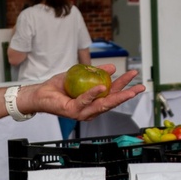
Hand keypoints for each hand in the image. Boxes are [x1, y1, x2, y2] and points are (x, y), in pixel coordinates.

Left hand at [24, 65, 143, 120]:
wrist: (40, 93)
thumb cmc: (58, 87)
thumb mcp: (81, 74)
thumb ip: (96, 72)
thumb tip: (111, 67)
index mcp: (94, 102)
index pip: (113, 94)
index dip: (125, 85)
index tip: (134, 76)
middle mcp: (90, 109)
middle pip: (112, 102)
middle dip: (128, 94)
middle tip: (140, 87)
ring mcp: (82, 112)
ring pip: (103, 104)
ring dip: (116, 97)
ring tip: (128, 90)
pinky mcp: (73, 111)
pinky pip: (85, 101)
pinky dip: (93, 94)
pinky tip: (101, 87)